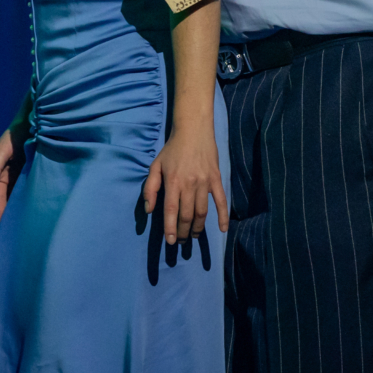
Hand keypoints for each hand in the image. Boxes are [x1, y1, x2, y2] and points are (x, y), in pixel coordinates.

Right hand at [0, 128, 25, 220]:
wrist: (34, 125)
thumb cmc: (15, 135)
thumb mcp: (3, 150)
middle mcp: (2, 172)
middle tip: (5, 223)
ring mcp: (14, 174)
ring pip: (9, 194)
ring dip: (9, 206)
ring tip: (15, 221)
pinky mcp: (26, 174)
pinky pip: (20, 190)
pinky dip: (20, 200)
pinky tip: (25, 209)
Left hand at [141, 123, 228, 243]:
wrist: (193, 131)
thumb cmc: (172, 149)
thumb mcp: (155, 166)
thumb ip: (150, 188)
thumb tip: (149, 210)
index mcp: (173, 182)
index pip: (171, 210)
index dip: (170, 228)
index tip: (170, 241)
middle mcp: (189, 184)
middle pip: (187, 215)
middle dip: (183, 231)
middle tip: (181, 241)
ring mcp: (204, 183)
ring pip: (202, 212)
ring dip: (198, 228)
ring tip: (194, 236)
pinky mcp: (216, 180)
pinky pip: (221, 201)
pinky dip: (223, 216)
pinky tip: (223, 229)